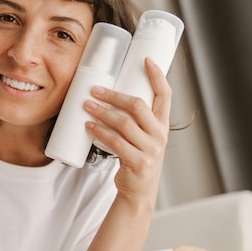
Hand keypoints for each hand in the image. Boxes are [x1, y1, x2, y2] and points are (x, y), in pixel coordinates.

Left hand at [84, 57, 170, 204]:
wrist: (139, 191)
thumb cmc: (136, 158)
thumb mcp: (142, 137)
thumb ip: (134, 120)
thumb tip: (107, 95)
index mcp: (162, 124)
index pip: (165, 95)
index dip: (157, 76)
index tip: (145, 59)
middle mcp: (160, 135)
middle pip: (138, 106)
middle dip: (114, 95)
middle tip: (94, 90)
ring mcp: (150, 150)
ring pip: (124, 124)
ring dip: (102, 113)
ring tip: (86, 106)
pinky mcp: (138, 162)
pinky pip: (116, 143)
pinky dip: (100, 132)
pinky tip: (88, 126)